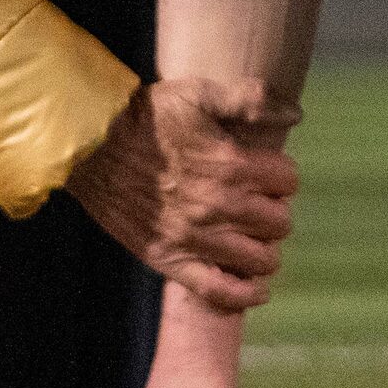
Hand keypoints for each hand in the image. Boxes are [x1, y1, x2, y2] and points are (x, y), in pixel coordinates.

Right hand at [64, 77, 300, 309]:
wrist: (91, 147)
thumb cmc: (147, 117)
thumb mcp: (199, 93)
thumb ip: (251, 99)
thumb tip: (295, 113)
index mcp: (230, 165)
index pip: (288, 182)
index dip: (282, 176)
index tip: (267, 173)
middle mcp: (218, 206)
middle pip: (280, 222)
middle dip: (274, 210)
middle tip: (257, 203)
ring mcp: (194, 238)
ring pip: (260, 260)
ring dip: (263, 248)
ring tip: (250, 236)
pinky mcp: (171, 260)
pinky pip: (222, 292)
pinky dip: (245, 294)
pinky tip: (254, 284)